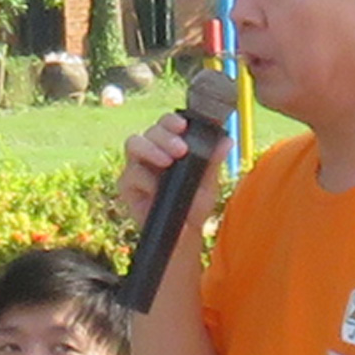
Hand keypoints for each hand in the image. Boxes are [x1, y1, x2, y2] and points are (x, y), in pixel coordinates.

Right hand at [111, 110, 205, 229]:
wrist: (184, 234)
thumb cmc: (194, 205)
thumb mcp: (208, 183)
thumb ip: (214, 161)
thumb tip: (226, 140)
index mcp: (169, 146)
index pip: (166, 124)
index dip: (171, 121)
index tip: (183, 125)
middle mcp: (151, 152)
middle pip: (150, 131)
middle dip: (165, 136)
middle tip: (181, 150)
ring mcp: (137, 167)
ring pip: (133, 144)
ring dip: (151, 150)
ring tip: (167, 162)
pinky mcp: (127, 186)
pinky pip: (129, 175)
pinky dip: (144, 179)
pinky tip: (156, 188)